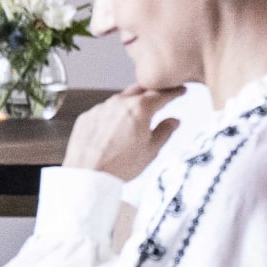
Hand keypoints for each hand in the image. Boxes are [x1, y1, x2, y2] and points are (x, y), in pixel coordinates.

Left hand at [62, 87, 184, 180]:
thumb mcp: (151, 151)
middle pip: (140, 89)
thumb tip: (173, 122)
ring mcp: (101, 108)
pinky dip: (113, 114)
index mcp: (139, 109)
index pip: (161, 94)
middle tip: (159, 99)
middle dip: (151, 92)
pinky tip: (115, 129)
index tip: (179, 90)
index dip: (173, 92)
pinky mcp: (87, 116)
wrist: (88, 176)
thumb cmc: (119, 166)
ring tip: (135, 118)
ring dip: (130, 103)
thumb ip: (165, 131)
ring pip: (121, 99)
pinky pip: (104, 110)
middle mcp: (119, 103)